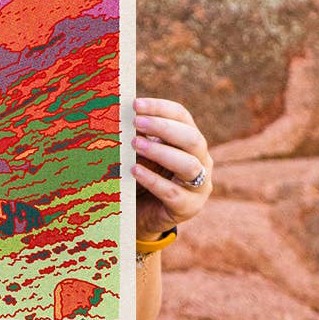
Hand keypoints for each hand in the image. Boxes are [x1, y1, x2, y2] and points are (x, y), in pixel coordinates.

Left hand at [132, 96, 211, 234]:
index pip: (182, 116)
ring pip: (189, 165)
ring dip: (160, 152)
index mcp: (190, 140)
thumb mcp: (141, 153)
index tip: (135, 105)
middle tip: (135, 122)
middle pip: (192, 138)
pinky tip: (135, 171)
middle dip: (163, 127)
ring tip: (135, 144)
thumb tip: (117, 113)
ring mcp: (199, 186)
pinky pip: (173, 193)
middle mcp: (201, 160)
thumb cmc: (142, 176)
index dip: (160, 108)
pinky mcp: (189, 207)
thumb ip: (137, 135)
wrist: (143, 215)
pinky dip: (153, 180)